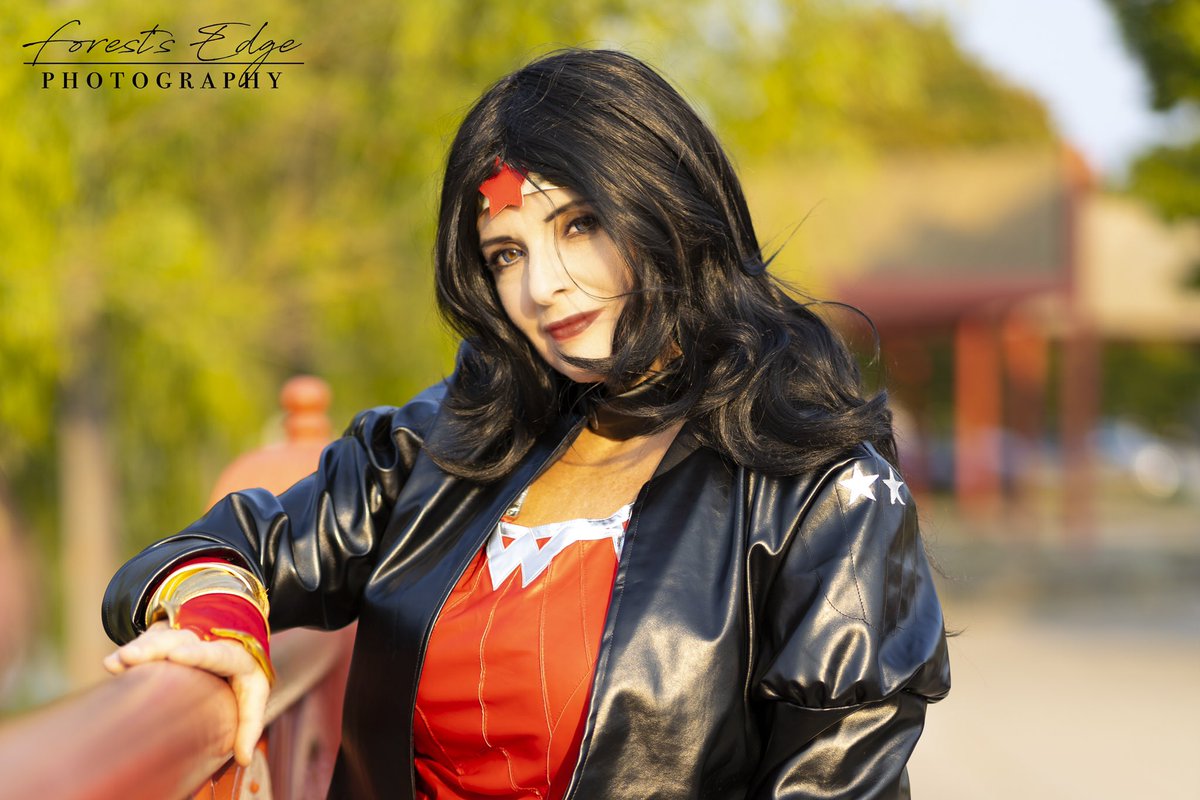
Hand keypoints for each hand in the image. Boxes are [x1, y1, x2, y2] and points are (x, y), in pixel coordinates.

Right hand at [103, 621, 269, 766]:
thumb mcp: (255, 695)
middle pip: (182, 640)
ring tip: (115, 663)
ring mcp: (189, 634)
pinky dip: (133, 651)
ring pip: (162, 637)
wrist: (240, 642)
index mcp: (236, 655)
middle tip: (130, 658)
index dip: (197, 654)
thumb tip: (244, 759)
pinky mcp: (171, 635)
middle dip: (154, 648)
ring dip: (138, 650)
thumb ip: (250, 724)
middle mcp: (211, 639)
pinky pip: (151, 640)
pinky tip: (113, 664)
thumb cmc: (245, 675)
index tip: (176, 655)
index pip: (217, 653)